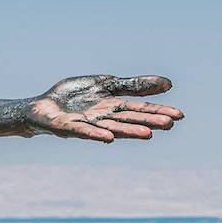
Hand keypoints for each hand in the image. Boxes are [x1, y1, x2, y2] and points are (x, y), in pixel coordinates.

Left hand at [29, 75, 181, 143]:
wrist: (42, 105)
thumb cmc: (74, 97)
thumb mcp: (108, 84)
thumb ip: (135, 86)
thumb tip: (169, 84)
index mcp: (113, 107)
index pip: (140, 109)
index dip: (158, 111)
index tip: (179, 115)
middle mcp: (103, 118)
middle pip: (129, 119)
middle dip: (149, 122)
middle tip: (170, 124)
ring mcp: (86, 124)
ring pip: (111, 128)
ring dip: (129, 131)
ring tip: (148, 134)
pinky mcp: (68, 127)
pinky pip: (83, 132)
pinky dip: (96, 134)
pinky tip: (108, 138)